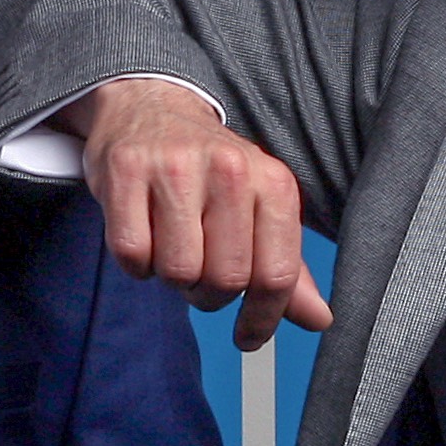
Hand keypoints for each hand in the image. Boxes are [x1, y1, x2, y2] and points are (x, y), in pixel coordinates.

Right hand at [68, 78, 332, 348]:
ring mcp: (175, 166)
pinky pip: (132, 254)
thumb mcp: (259, 209)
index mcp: (273, 182)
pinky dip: (136, 263)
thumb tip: (319, 319)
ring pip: (177, 271)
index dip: (262, 318)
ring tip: (172, 248)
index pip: (277, 275)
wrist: (151, 109)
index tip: (247, 336)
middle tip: (199, 274)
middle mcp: (230, 169)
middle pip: (225, 280)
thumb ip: (287, 268)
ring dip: (171, 277)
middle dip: (208, 294)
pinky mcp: (126, 169)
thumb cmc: (209, 171)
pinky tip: (145, 237)